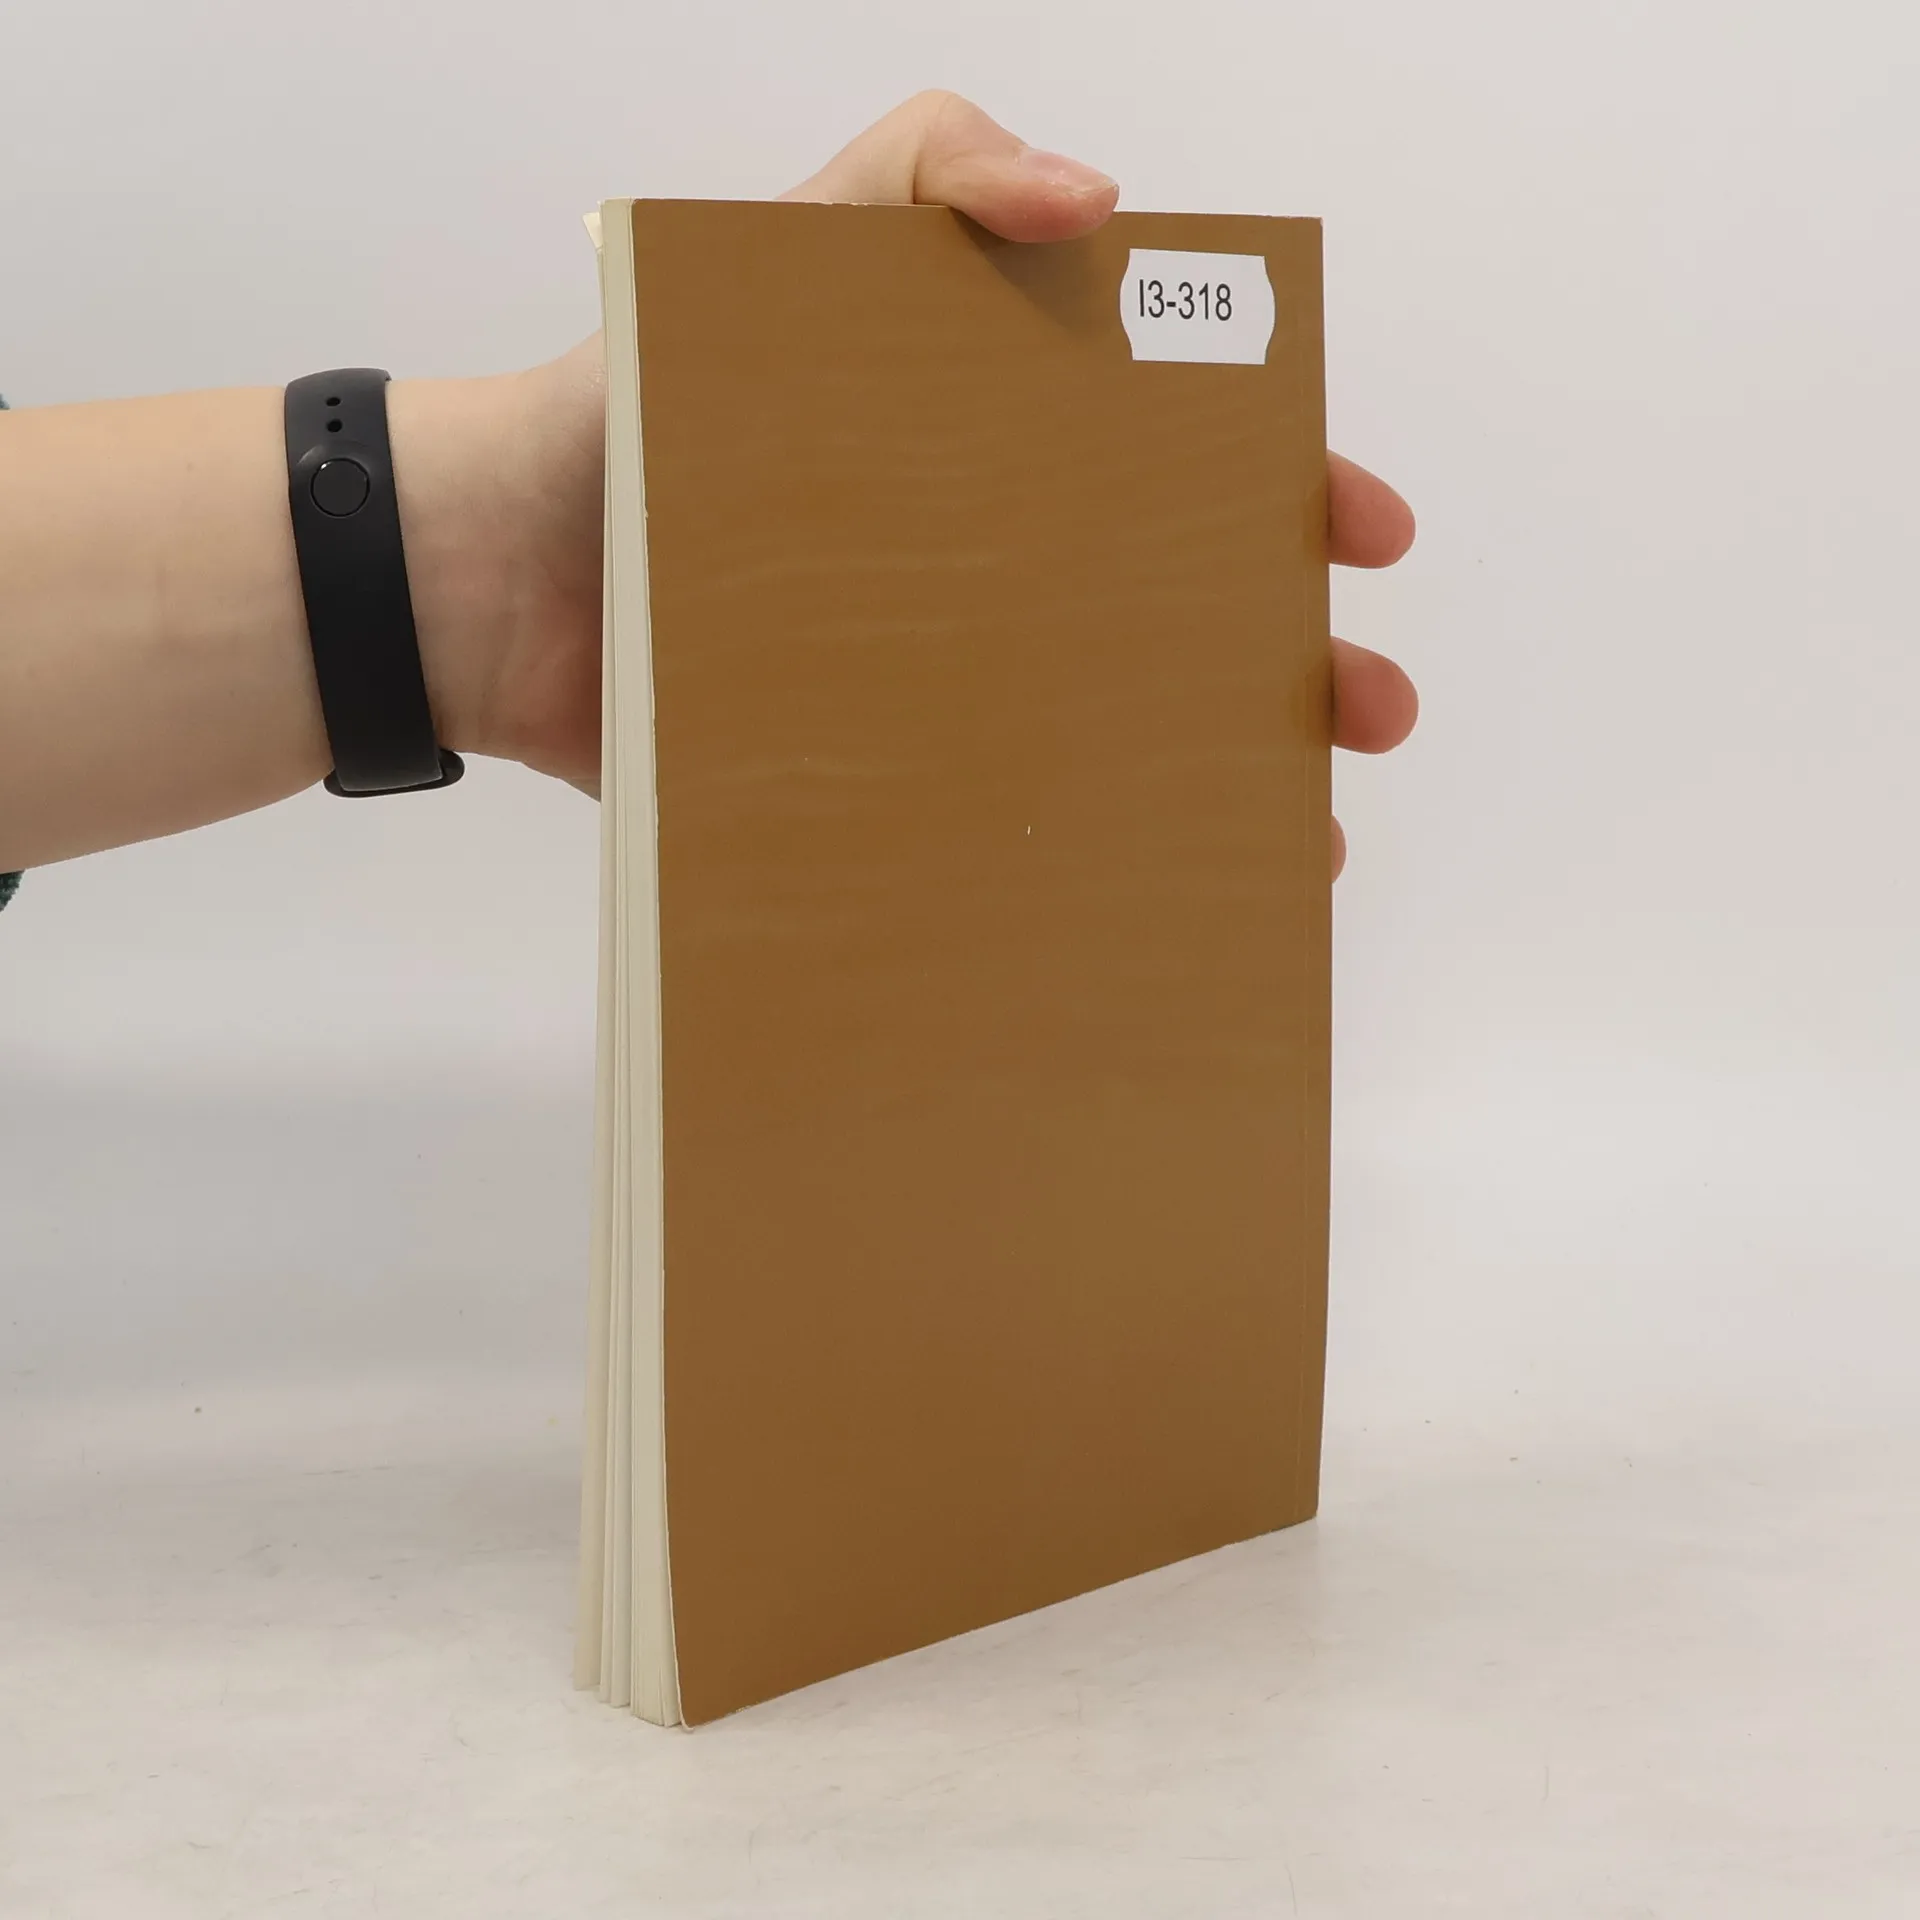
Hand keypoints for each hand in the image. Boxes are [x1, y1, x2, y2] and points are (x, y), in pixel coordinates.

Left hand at [469, 92, 1416, 873]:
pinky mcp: (869, 775)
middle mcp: (984, 565)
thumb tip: (1105, 201)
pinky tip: (1143, 895)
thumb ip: (928, 177)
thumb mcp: (781, 244)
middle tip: (1364, 709)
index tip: (1361, 533)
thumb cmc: (629, 404)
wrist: (487, 573)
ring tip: (1297, 836)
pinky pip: (998, 819)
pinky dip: (1079, 858)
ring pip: (1112, 731)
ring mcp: (936, 680)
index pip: (1178, 457)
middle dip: (1290, 658)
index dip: (1282, 489)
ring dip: (1216, 778)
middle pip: (1173, 607)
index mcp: (993, 442)